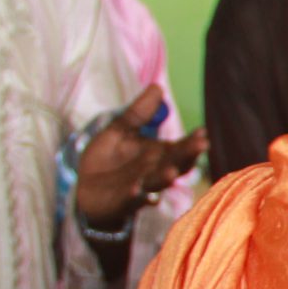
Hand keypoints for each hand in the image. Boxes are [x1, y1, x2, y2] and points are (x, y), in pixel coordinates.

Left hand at [75, 85, 205, 230]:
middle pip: (176, 164)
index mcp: (158, 155)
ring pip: (157, 183)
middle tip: (202, 145)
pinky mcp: (122, 201)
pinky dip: (136, 197)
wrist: (85, 190)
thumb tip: (157, 86)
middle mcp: (155, 172)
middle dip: (188, 156)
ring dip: (165, 178)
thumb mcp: (120, 131)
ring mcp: (141, 187)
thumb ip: (138, 113)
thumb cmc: (107, 160)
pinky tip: (137, 190)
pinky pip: (131, 200)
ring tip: (172, 172)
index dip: (192, 140)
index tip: (203, 131)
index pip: (180, 147)